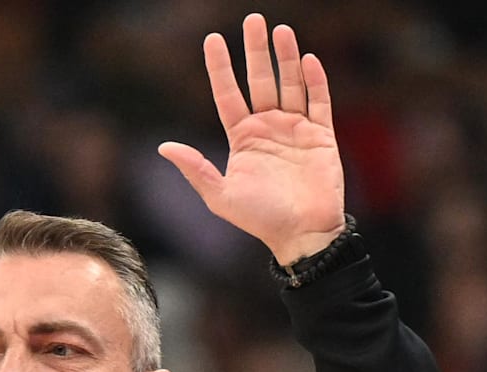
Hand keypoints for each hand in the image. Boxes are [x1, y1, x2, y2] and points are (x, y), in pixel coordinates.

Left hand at [159, 15, 344, 265]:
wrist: (301, 234)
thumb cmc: (260, 219)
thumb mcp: (220, 195)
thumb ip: (195, 168)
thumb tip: (164, 146)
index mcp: (242, 138)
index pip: (228, 94)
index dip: (220, 67)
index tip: (212, 39)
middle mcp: (268, 128)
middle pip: (259, 80)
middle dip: (255, 50)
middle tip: (252, 20)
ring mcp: (296, 129)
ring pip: (290, 84)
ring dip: (286, 57)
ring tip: (280, 31)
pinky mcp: (322, 136)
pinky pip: (319, 101)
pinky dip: (314, 80)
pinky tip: (308, 59)